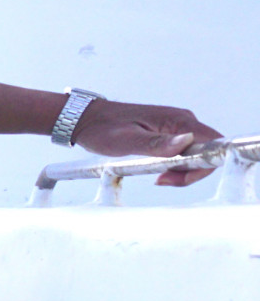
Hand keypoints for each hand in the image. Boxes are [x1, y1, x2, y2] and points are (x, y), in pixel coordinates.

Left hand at [73, 99, 224, 185]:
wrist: (87, 120)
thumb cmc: (102, 129)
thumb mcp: (126, 141)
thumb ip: (156, 144)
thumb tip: (186, 142)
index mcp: (178, 120)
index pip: (213, 143)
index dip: (205, 164)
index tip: (181, 176)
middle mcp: (183, 121)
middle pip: (207, 151)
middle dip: (192, 171)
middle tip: (162, 180)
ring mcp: (177, 127)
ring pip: (196, 154)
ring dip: (183, 171)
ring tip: (158, 177)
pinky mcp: (170, 134)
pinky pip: (185, 153)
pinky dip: (176, 167)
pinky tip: (159, 172)